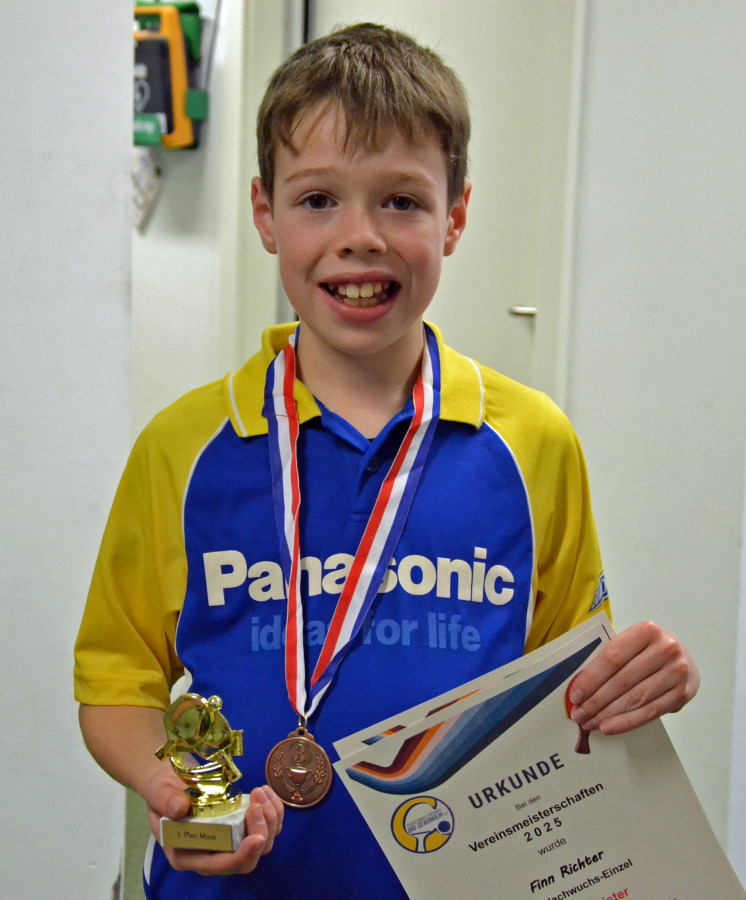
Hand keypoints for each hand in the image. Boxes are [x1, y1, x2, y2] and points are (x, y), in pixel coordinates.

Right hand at [144, 766, 283, 875]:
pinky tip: (265, 791)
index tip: (256, 838)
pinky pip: (267, 827)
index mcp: (188, 855)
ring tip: (259, 792)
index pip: (220, 866)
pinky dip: (273, 810)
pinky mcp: (242, 826)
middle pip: (247, 860)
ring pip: (262, 844)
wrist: (169, 779)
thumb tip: (180, 808)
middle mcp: (212, 854)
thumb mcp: (156, 791)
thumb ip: (165, 800)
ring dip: (269, 819)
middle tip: (257, 803)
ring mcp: (230, 841)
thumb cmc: (160, 789)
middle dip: (260, 833)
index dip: (241, 856)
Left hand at [568, 621, 698, 735]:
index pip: (612, 658)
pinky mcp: (682, 694)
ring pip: (634, 699)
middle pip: (622, 680)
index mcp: (647, 631)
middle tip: (578, 715)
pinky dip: (626, 723)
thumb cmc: (648, 651)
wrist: (686, 660)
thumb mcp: (631, 644)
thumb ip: (609, 660)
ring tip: (589, 723)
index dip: (591, 679)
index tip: (575, 696)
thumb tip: (580, 688)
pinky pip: (649, 713)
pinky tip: (608, 727)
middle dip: (596, 701)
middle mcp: (666, 649)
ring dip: (608, 714)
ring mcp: (677, 672)